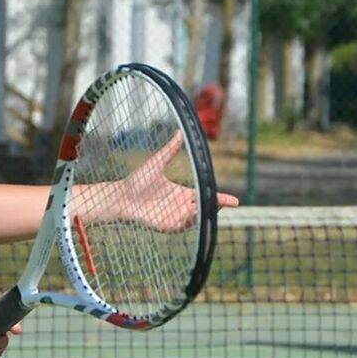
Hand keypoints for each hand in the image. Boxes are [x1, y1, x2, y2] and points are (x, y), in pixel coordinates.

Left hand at [85, 132, 238, 231]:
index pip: (205, 196)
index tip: (235, 201)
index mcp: (182, 193)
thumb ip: (170, 150)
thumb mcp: (157, 163)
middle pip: (204, 208)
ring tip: (211, 205)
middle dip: (217, 207)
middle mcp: (181, 206)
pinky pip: (183, 225)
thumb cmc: (137, 180)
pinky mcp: (167, 226)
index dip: (220, 198)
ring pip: (196, 218)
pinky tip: (193, 212)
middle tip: (227, 203)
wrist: (121, 195)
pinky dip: (190, 220)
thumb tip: (180, 131)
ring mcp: (175, 217)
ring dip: (204, 212)